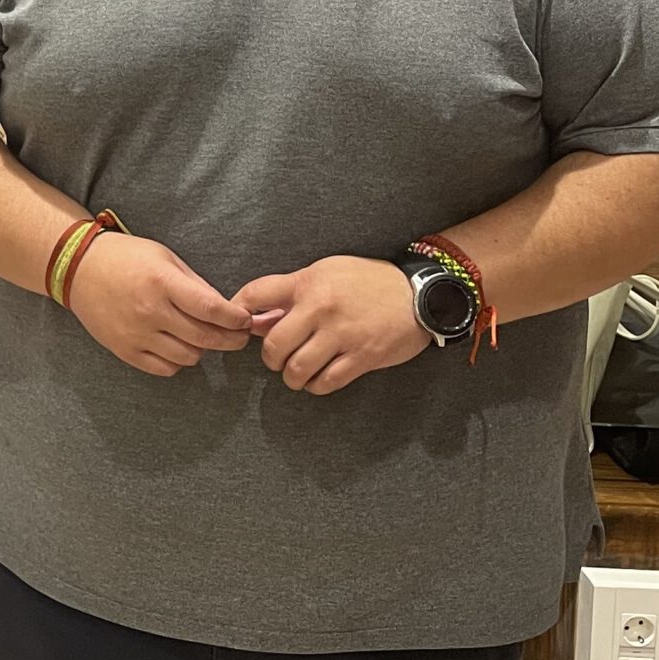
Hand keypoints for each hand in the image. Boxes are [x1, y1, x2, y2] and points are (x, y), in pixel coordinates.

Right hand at [67, 233, 260, 376]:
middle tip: (238, 337)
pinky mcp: (124, 350)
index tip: (245, 321)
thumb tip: (225, 309)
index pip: (210, 308)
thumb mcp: (165, 258)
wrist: (79, 269)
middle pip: (204, 337)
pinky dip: (178, 361)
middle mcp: (149, 311)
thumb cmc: (125, 258)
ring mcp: (135, 334)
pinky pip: (164, 368)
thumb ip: (195, 285)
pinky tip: (177, 345)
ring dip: (202, 350)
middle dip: (229, 339)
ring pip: (187, 357)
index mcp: (162, 282)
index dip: (234, 319)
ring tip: (201, 337)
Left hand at [236, 257, 429, 395]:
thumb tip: (256, 321)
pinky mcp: (363, 357)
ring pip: (297, 369)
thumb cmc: (368, 282)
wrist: (421, 294)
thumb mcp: (327, 273)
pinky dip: (316, 386)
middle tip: (277, 359)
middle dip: (270, 358)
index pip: (256, 294)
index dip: (238, 312)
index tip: (237, 325)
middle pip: (273, 344)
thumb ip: (290, 294)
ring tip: (296, 373)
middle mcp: (322, 308)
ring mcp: (343, 334)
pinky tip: (318, 379)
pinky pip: (327, 382)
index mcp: (309, 283)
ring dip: (291, 377)